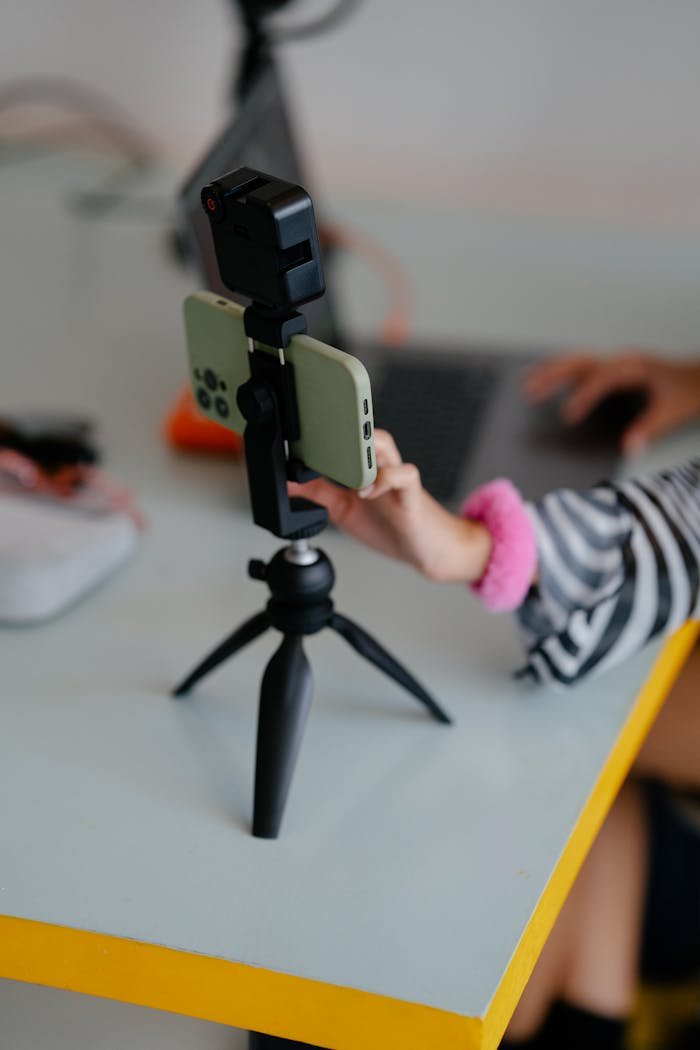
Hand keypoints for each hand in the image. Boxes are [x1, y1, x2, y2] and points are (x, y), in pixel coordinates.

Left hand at [288, 430, 491, 583]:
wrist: (426, 550)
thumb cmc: (390, 526)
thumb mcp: (343, 510)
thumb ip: (318, 494)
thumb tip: (288, 484)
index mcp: (360, 466)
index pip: (340, 436)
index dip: (319, 430)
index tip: (294, 436)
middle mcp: (378, 465)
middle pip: (361, 430)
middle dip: (338, 426)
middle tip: (312, 432)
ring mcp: (396, 477)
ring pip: (383, 443)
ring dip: (361, 446)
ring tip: (342, 460)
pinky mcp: (411, 494)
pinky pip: (404, 474)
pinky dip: (385, 479)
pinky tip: (367, 490)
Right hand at [524, 351, 699, 455]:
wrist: (699, 377)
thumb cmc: (687, 390)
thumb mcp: (672, 411)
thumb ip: (649, 428)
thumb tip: (629, 447)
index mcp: (635, 367)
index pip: (602, 378)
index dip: (583, 396)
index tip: (568, 415)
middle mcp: (622, 360)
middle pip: (580, 362)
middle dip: (553, 375)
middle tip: (530, 391)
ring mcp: (615, 362)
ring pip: (576, 361)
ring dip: (550, 371)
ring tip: (526, 383)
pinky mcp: (612, 369)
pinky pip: (581, 367)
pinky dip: (560, 372)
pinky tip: (544, 380)